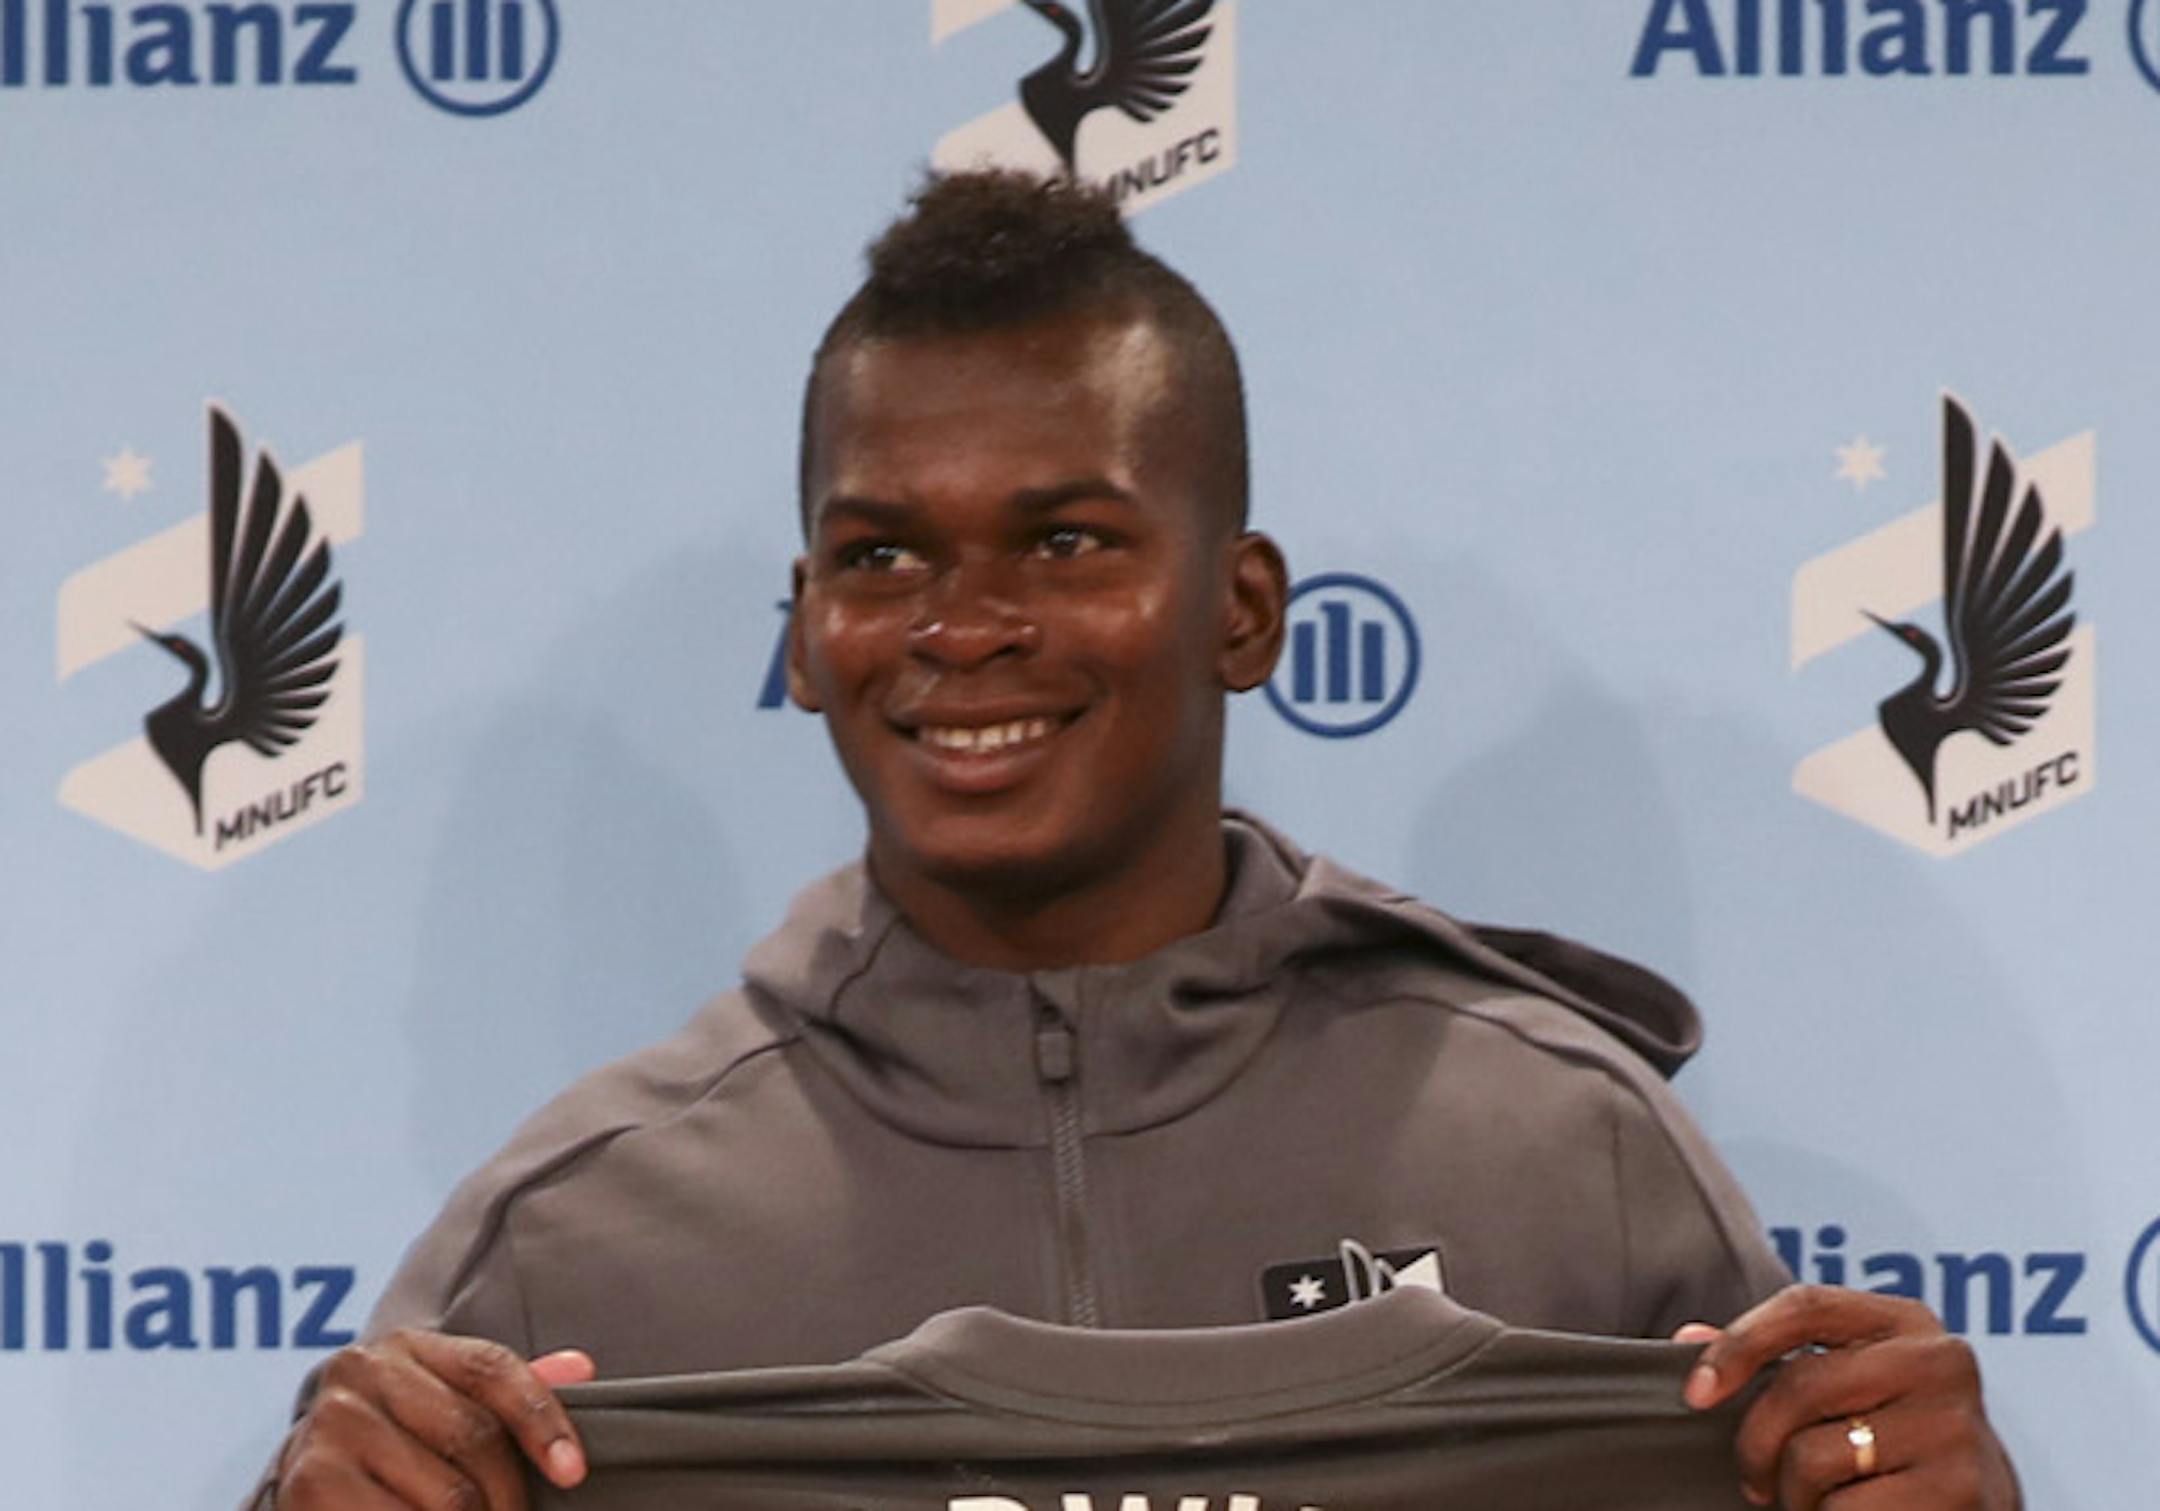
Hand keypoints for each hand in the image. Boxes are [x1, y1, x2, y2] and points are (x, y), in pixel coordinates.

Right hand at [275, 1329, 593, 1508]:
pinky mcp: (311, 1482)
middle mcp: (362, 1371)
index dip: (544, 1421)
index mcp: (406, 1344)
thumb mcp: (443, 1405)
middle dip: (509, 1494)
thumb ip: (508, 1391)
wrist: (306, 1483)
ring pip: (445, 1494)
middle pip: (473, 1436)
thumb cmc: (391, 1445)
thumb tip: (581, 1368)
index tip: (573, 1473)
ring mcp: (332, 1425)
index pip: (494, 1370)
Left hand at [1677, 1285, 2018, 1508]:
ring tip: (1815, 1501)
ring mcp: (1955, 1427)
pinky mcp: (1961, 1491)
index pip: (1804, 1305)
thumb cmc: (1890, 1442)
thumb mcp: (1843, 1387)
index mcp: (1906, 1322)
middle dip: (1757, 1445)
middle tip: (1756, 1479)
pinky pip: (1846, 1510)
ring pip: (1814, 1457)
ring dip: (1795, 1494)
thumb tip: (1686, 1339)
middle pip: (1799, 1387)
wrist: (1981, 1509)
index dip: (1739, 1344)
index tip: (1698, 1394)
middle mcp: (1940, 1361)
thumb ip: (1771, 1359)